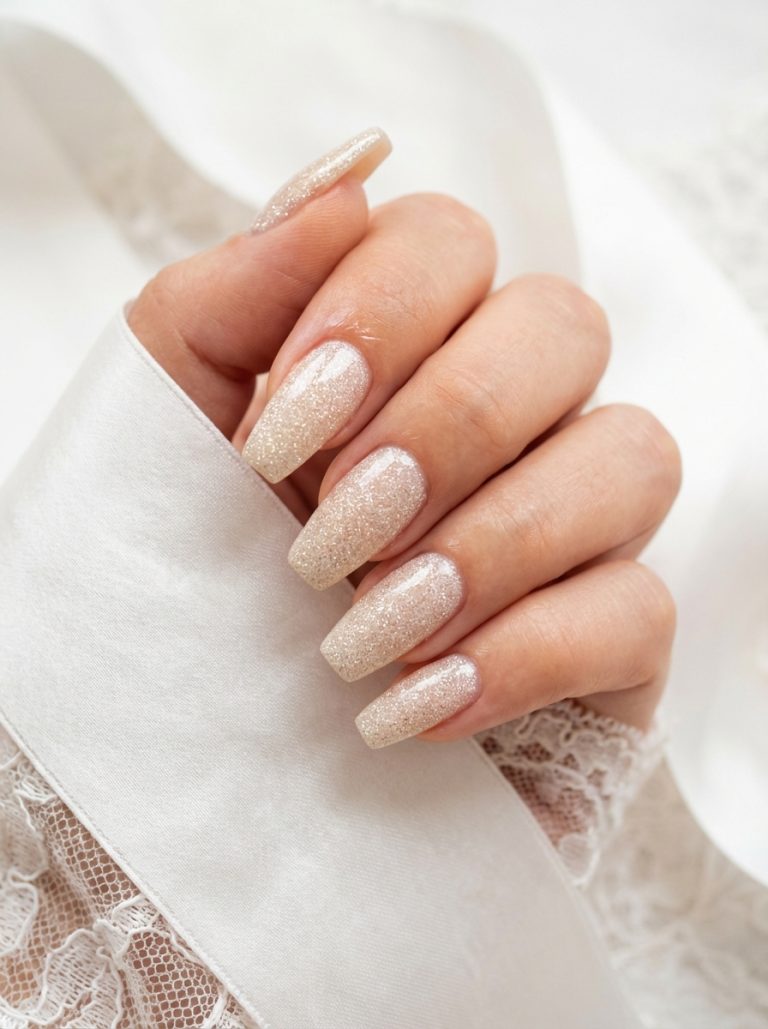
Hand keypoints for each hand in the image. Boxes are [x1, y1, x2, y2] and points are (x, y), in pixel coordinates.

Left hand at [129, 130, 679, 749]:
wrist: (201, 773)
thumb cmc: (180, 589)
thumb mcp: (163, 435)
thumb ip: (234, 296)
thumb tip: (354, 171)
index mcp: (400, 351)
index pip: (451, 242)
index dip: (377, 314)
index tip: (274, 437)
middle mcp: (505, 419)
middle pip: (563, 326)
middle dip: (446, 426)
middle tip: (329, 534)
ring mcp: (572, 527)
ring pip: (634, 454)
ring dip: (491, 541)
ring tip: (365, 630)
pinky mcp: (611, 645)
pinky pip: (642, 609)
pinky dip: (522, 654)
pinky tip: (415, 704)